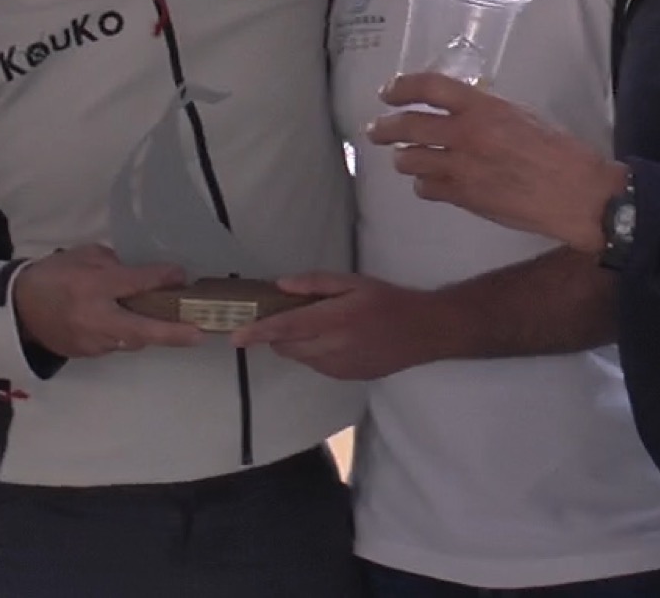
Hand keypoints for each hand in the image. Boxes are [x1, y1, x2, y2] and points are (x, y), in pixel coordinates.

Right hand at [12, 245, 203, 359]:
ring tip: (172, 322)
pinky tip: (129, 324)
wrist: (17, 309)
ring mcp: (90, 342)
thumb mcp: (82, 256)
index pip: (133, 284)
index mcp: (90, 287)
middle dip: (173, 333)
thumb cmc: (52, 275)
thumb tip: (146, 276)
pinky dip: (127, 334)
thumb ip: (114, 264)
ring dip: (150, 331)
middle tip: (200, 333)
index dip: (160, 279)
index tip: (181, 276)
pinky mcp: (87, 355)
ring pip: (131, 340)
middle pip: (140, 329)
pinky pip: (116, 345)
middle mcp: (93, 318)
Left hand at [229, 271, 452, 379]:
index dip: (257, 333)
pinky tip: (331, 338)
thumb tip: (281, 286)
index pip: (286, 328)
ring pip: (300, 358)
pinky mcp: (346, 377)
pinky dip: (312, 353)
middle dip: (276, 334)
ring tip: (315, 323)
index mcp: (334, 320)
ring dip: (295, 343)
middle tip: (281, 314)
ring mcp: (339, 367)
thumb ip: (316, 284)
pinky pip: (316, 366)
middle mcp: (332, 348)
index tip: (235, 336)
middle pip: (286, 347)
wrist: (424, 332)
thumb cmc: (389, 301)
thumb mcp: (354, 282)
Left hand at [367, 72, 622, 253]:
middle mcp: (465, 135)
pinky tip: (431, 184)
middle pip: (407, 126)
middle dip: (384, 128)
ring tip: (405, 159)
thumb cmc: (558, 151)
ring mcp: (461, 168)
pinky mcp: (463, 198)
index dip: (401, 87)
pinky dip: (424, 185)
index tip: (387, 92)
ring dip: (403, 159)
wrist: (576, 193)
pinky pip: (426, 189)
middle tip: (375, 130)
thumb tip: (461, 113)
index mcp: (483, 108)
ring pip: (409, 160)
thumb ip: (486, 113)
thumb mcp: (521, 116)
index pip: (429, 87)